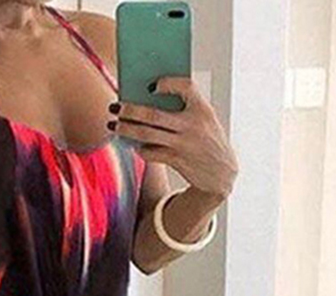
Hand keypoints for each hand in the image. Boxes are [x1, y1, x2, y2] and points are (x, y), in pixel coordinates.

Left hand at [109, 77, 238, 200]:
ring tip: (113, 125)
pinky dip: (139, 148)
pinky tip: (132, 144)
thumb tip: (148, 98)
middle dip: (130, 110)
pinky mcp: (176, 161)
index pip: (186, 86)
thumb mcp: (205, 120)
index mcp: (203, 109)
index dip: (168, 82)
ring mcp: (183, 144)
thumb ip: (185, 107)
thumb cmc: (208, 140)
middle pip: (153, 114)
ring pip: (147, 134)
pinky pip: (151, 152)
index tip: (151, 85)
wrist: (221, 174)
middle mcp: (193, 126)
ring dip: (126, 129)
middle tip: (114, 105)